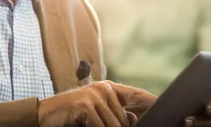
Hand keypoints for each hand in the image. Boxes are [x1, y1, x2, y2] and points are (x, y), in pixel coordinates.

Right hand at [38, 81, 156, 126]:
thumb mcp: (96, 114)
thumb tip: (133, 119)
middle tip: (97, 124)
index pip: (136, 94)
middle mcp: (104, 88)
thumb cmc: (72, 116)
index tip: (165, 105)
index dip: (151, 101)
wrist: (45, 115)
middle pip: (124, 119)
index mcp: (109, 89)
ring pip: (114, 126)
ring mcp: (95, 95)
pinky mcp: (86, 105)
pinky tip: (85, 125)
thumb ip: (114, 114)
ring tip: (88, 124)